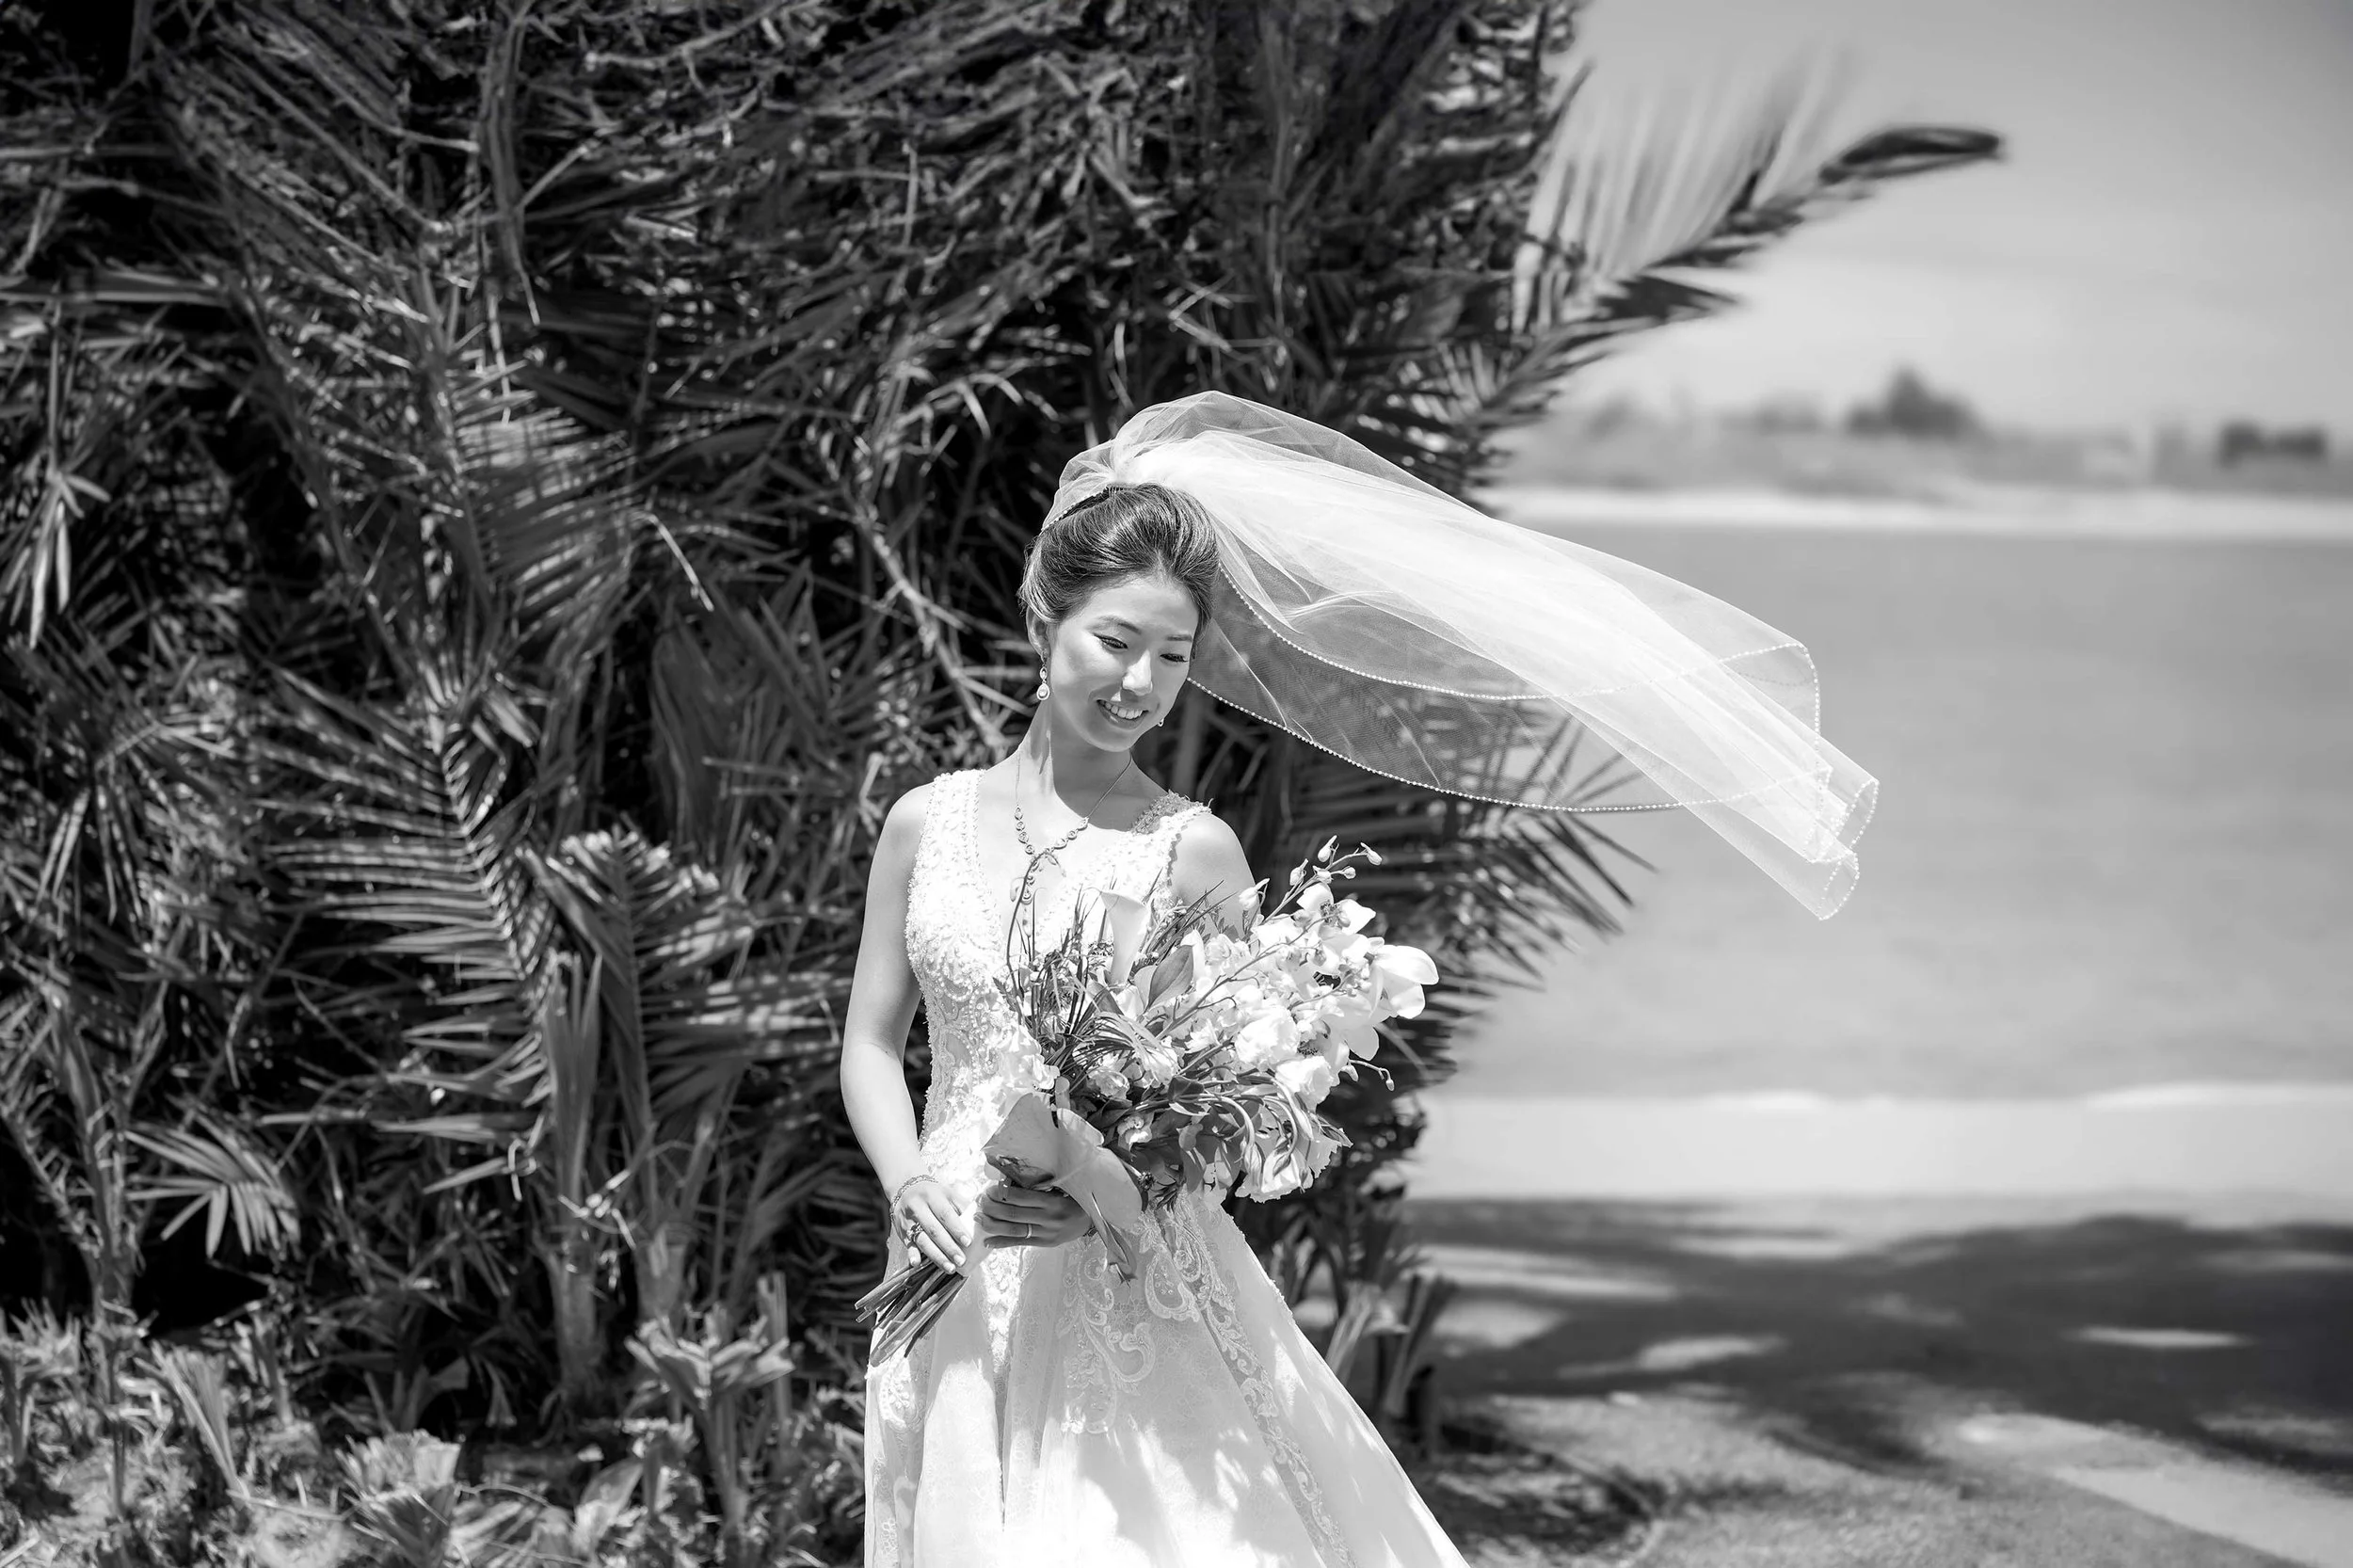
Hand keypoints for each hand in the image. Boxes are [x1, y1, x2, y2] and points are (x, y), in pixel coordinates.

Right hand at [890, 1175, 971, 1271]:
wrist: (905, 1189)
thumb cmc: (933, 1194)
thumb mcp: (948, 1194)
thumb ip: (962, 1206)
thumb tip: (980, 1219)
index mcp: (932, 1196)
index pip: (946, 1214)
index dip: (957, 1229)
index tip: (968, 1242)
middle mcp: (918, 1207)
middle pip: (934, 1230)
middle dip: (949, 1247)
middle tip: (961, 1261)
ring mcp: (908, 1221)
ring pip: (922, 1240)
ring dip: (936, 1256)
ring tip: (950, 1267)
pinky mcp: (902, 1231)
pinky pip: (907, 1245)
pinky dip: (912, 1254)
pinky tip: (917, 1263)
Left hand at [975, 1180, 1092, 1249]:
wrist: (1093, 1219)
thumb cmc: (1075, 1198)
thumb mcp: (1062, 1188)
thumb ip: (1041, 1186)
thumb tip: (1011, 1180)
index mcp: (1052, 1201)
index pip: (1021, 1197)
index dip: (1001, 1193)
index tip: (989, 1189)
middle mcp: (1048, 1218)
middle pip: (1014, 1214)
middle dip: (992, 1208)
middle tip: (979, 1202)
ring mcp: (1046, 1233)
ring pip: (1014, 1231)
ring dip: (993, 1225)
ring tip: (978, 1219)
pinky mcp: (1045, 1243)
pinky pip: (1020, 1243)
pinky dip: (1002, 1243)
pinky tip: (988, 1241)